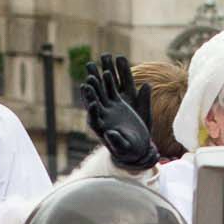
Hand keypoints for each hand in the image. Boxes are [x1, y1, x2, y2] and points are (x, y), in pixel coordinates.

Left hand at [79, 54, 160, 173]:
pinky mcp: (116, 104)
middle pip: (94, 103)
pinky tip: (107, 73)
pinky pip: (111, 91)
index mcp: (101, 129)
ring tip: (93, 74)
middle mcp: (102, 117)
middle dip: (90, 94)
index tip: (93, 104)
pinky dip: (109, 83)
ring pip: (101, 94)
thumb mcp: (124, 147)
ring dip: (97, 84)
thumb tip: (110, 134)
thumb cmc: (130, 150)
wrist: (136, 145)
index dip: (92, 111)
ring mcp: (108, 109)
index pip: (94, 118)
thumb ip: (116, 141)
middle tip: (87, 83)